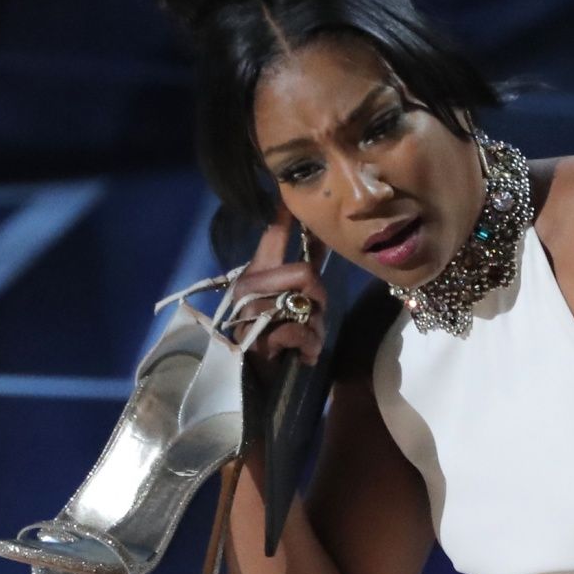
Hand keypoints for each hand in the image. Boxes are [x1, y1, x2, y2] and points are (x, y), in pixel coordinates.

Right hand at [224, 210, 329, 367]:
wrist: (254, 379)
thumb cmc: (275, 340)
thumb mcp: (290, 305)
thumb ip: (300, 281)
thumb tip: (322, 247)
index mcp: (257, 273)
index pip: (273, 235)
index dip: (286, 215)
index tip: (294, 194)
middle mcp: (251, 285)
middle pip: (306, 272)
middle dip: (320, 298)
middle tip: (314, 320)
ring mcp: (252, 310)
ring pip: (307, 303)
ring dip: (316, 329)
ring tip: (306, 341)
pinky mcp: (259, 336)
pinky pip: (299, 330)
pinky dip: (309, 346)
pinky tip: (302, 355)